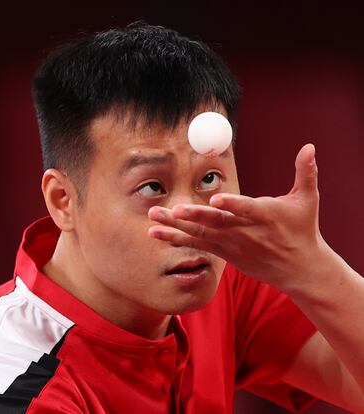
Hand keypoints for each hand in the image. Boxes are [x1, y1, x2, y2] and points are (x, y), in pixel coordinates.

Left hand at [148, 144, 330, 291]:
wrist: (298, 269)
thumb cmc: (303, 230)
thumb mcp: (307, 200)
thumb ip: (305, 172)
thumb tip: (310, 146)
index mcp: (265, 216)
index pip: (247, 209)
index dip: (232, 205)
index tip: (215, 199)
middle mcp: (245, 232)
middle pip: (216, 223)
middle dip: (193, 216)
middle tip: (172, 209)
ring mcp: (232, 244)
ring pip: (200, 235)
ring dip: (175, 227)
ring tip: (153, 216)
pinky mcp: (224, 253)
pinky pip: (197, 245)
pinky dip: (176, 239)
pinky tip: (156, 233)